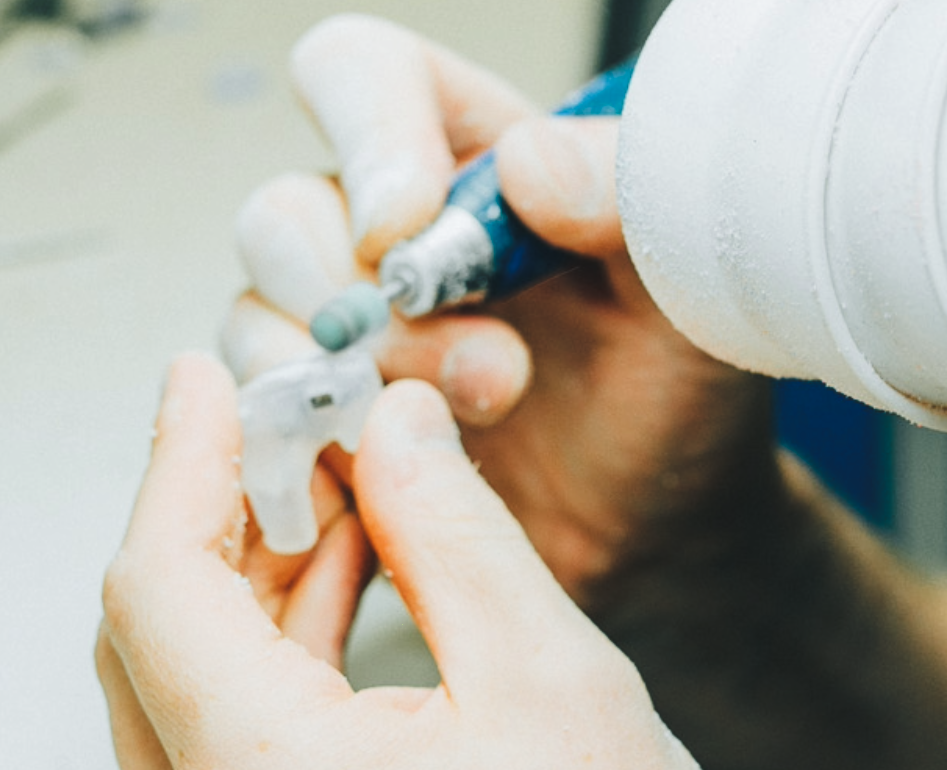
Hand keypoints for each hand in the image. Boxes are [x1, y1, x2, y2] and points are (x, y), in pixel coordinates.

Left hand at [97, 354, 828, 769]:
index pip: (156, 577)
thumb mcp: (559, 689)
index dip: (183, 456)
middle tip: (291, 437)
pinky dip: (258, 692)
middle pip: (143, 643)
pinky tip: (343, 640)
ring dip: (238, 604)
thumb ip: (456, 536)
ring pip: (174, 715)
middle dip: (210, 519)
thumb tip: (396, 431)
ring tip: (342, 523)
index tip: (209, 382)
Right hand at [224, 14, 781, 600]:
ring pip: (258, 320)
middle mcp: (387, 228)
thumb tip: (528, 162)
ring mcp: (347, 327)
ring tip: (478, 419)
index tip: (406, 225)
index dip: (364, 137)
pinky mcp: (327, 419)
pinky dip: (320, 450)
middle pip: (281, 214)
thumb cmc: (678, 382)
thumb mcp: (687, 278)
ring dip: (353, 385)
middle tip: (492, 369)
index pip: (358, 75)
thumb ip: (622, 198)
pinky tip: (411, 471)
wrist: (664, 516)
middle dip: (365, 304)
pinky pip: (264, 420)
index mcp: (468, 147)